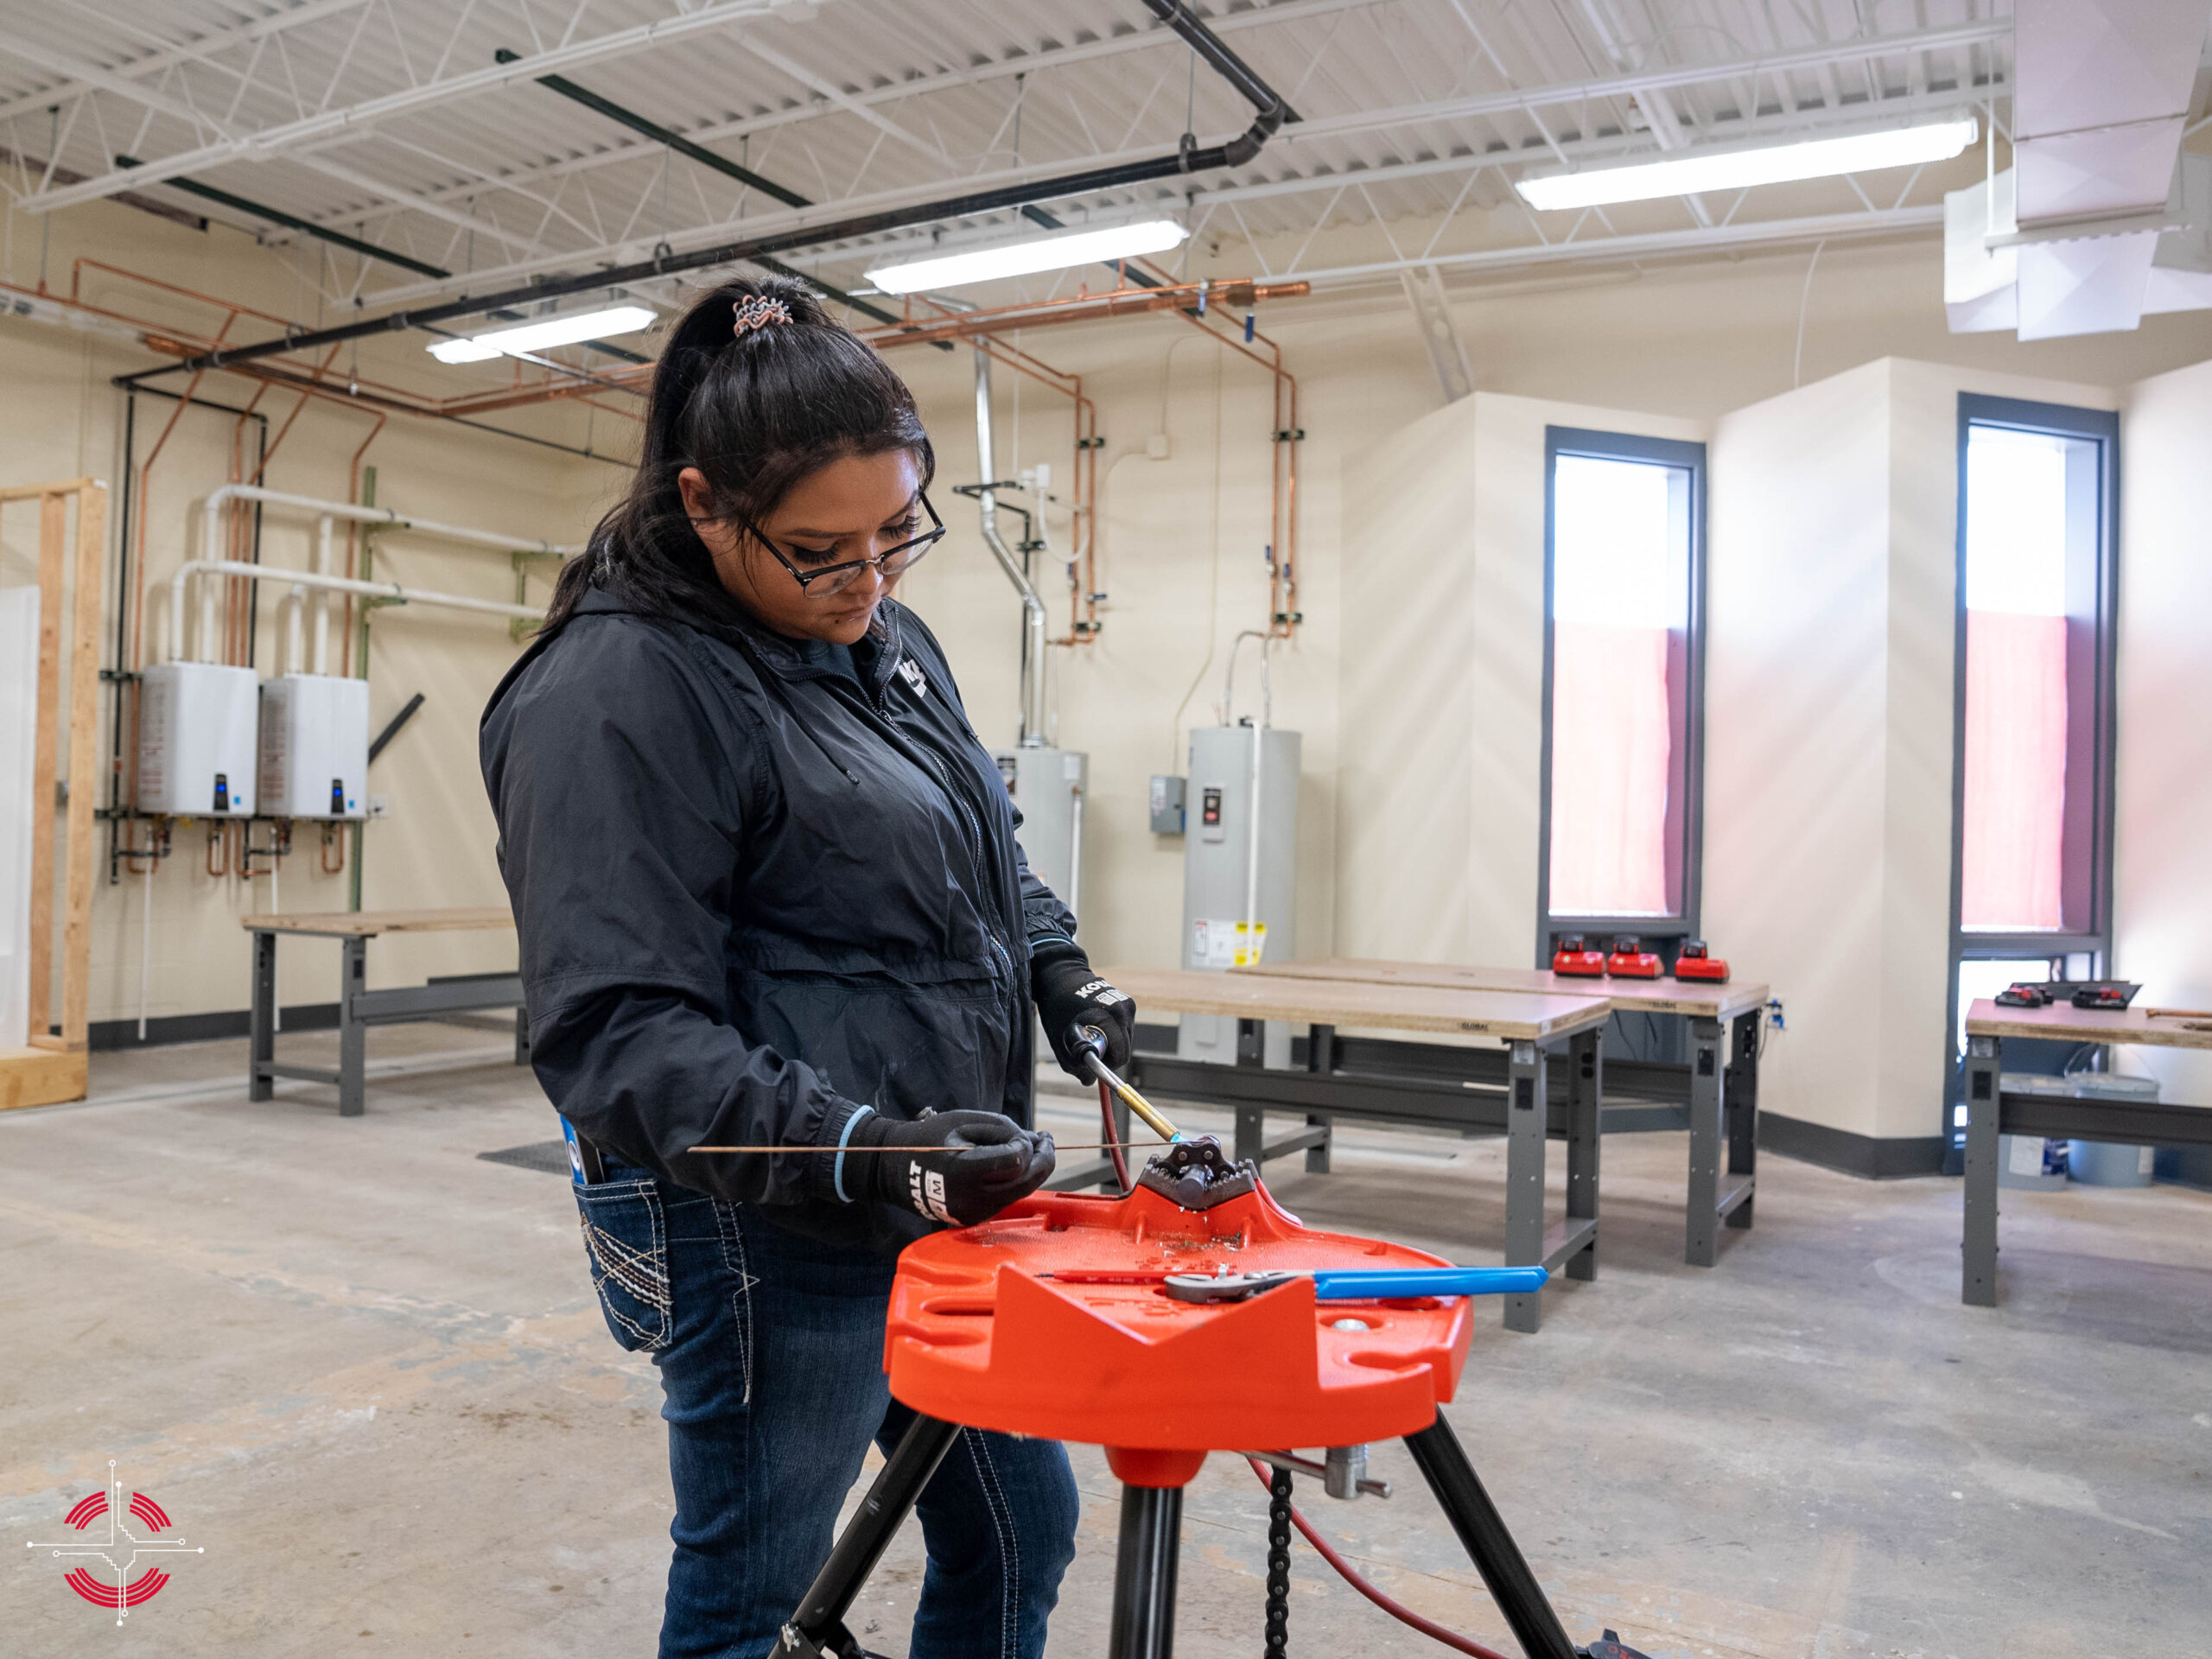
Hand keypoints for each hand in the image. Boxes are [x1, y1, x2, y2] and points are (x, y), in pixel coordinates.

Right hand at [848, 1110, 1055, 1225]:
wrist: (896, 1169)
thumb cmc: (930, 1139)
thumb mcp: (964, 1121)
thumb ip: (1002, 1129)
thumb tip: (1035, 1142)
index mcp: (965, 1172)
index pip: (1015, 1162)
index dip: (1026, 1146)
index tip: (1025, 1134)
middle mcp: (972, 1199)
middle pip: (1026, 1183)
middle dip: (1043, 1160)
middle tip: (1047, 1140)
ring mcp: (973, 1213)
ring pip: (1018, 1192)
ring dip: (1030, 1171)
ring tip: (1031, 1147)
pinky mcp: (974, 1218)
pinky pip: (1004, 1199)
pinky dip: (1014, 1182)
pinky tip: (1013, 1165)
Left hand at [1032, 941, 1136, 1081]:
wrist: (1061, 976)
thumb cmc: (1057, 1006)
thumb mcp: (1060, 1039)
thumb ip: (1073, 1064)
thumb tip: (1089, 1081)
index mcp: (1111, 1016)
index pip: (1121, 1056)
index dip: (1105, 1064)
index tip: (1089, 1060)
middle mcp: (1124, 1009)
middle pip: (1124, 1049)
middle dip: (1107, 1054)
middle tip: (1085, 1047)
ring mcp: (1128, 1005)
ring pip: (1125, 1040)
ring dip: (1109, 1043)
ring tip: (1088, 1031)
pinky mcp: (1127, 1003)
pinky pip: (1123, 1029)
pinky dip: (1111, 1032)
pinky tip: (1095, 1023)